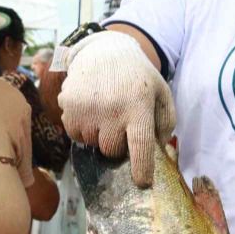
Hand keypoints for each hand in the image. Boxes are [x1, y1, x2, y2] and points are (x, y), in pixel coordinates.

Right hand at [59, 31, 174, 187]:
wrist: (105, 50)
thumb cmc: (137, 77)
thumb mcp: (161, 92)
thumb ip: (166, 121)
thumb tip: (159, 150)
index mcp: (138, 105)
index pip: (140, 145)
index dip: (141, 167)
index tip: (142, 183)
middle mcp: (112, 109)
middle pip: (111, 150)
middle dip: (116, 144)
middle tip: (119, 124)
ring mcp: (87, 108)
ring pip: (91, 143)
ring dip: (98, 135)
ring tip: (104, 112)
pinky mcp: (68, 105)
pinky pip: (74, 134)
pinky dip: (82, 128)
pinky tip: (90, 110)